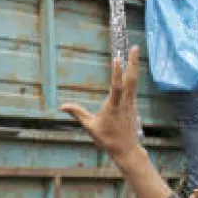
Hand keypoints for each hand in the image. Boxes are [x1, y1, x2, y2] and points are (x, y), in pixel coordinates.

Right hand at [61, 46, 142, 160]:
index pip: (116, 87)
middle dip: (132, 63)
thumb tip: (63, 106)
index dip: (116, 73)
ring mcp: (131, 102)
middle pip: (130, 80)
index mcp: (114, 106)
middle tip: (135, 47)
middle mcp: (125, 102)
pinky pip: (133, 87)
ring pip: (134, 81)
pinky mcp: (133, 104)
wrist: (127, 149)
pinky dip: (133, 75)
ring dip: (134, 66)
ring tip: (134, 51)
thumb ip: (77, 113)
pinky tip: (132, 69)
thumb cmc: (108, 139)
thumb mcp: (90, 127)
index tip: (117, 59)